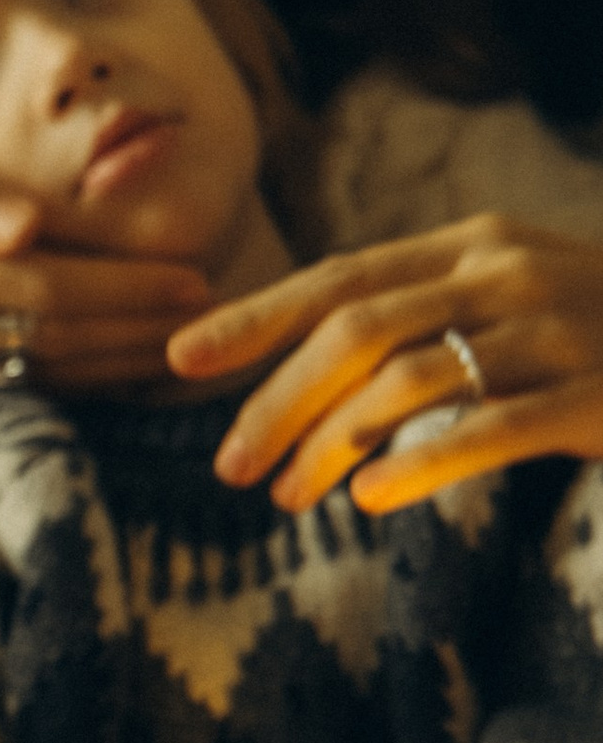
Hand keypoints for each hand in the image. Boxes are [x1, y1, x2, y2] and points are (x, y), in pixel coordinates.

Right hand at [0, 111, 210, 395]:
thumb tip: (31, 229)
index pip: (48, 291)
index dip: (128, 293)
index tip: (196, 284)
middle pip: (52, 344)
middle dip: (139, 339)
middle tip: (215, 331)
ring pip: (29, 377)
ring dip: (109, 369)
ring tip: (177, 357)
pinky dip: (57, 381)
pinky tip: (102, 371)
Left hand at [165, 218, 602, 513]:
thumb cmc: (599, 331)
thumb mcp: (509, 299)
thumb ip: (423, 317)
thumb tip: (313, 379)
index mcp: (474, 245)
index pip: (339, 277)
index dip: (256, 317)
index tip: (182, 358)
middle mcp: (506, 273)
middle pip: (355, 330)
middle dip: (278, 399)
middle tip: (231, 463)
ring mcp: (553, 330)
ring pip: (407, 379)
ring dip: (331, 441)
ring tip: (290, 495)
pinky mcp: (593, 394)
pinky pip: (487, 427)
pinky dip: (420, 462)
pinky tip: (370, 496)